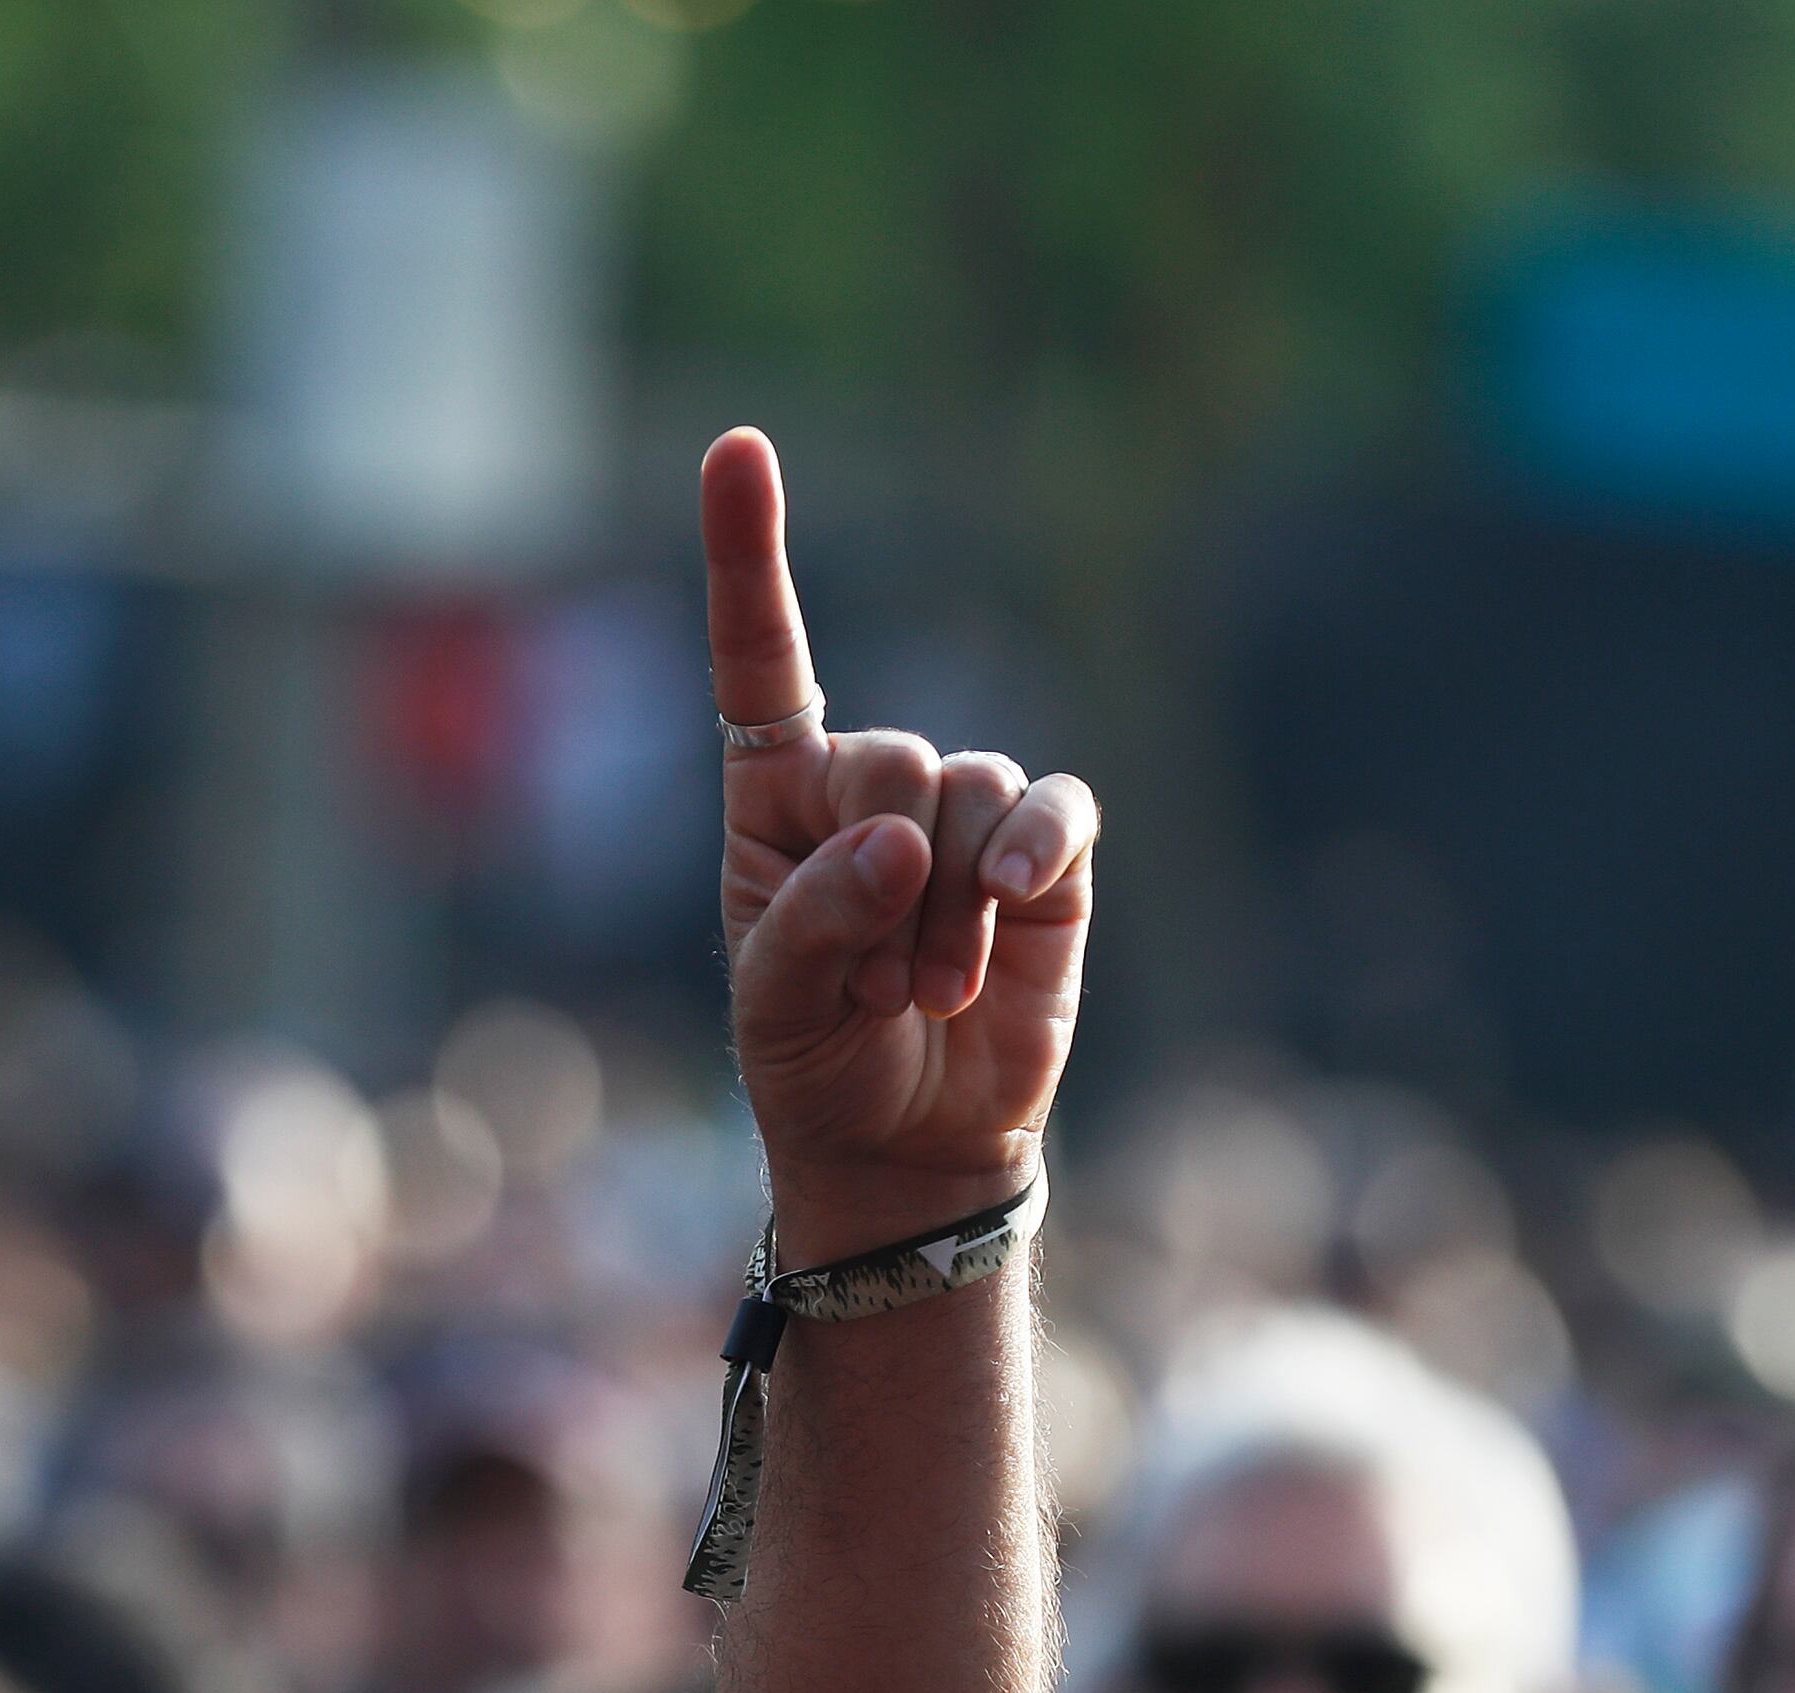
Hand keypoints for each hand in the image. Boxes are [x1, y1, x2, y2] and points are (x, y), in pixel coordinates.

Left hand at [701, 428, 1098, 1262]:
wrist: (906, 1144)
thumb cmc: (814, 1061)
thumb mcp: (773, 1004)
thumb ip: (815, 918)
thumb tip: (903, 843)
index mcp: (775, 792)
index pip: (761, 656)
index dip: (751, 552)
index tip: (739, 447)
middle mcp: (872, 784)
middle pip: (893, 757)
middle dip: (886, 878)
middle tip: (871, 985)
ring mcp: (965, 817)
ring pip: (975, 795)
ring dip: (951, 914)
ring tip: (924, 997)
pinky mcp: (1049, 858)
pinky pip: (1055, 811)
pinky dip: (1036, 850)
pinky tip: (1012, 905)